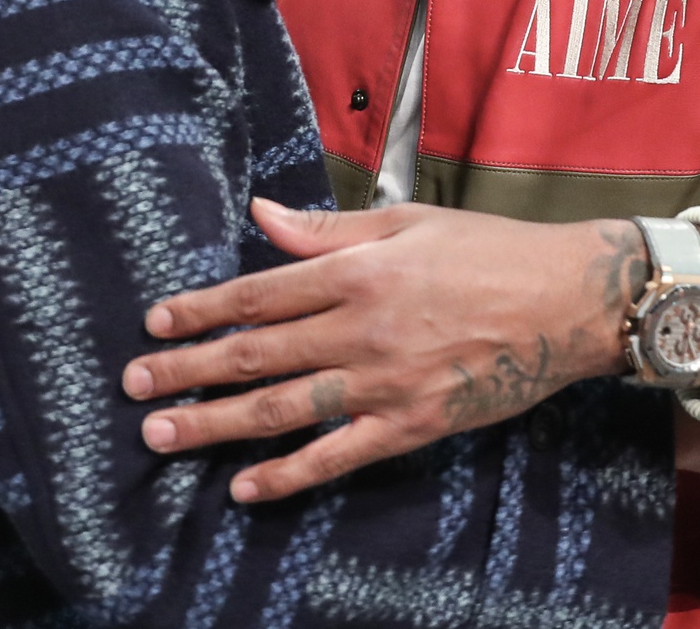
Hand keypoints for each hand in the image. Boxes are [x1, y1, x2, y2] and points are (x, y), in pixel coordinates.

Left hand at [120, 199, 647, 502]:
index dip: (202, 309)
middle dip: (188, 370)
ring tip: (161, 433)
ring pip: (283, 408)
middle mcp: (362, 328)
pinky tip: (244, 487)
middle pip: (257, 353)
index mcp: (358, 270)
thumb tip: (259, 213)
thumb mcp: (405, 222)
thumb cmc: (487, 250)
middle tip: (132, 385)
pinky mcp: (412, 424)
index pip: (259, 292)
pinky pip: (338, 455)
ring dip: (215, 423)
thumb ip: (327, 229)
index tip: (155, 322)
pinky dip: (288, 474)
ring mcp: (385, 382)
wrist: (568, 301)